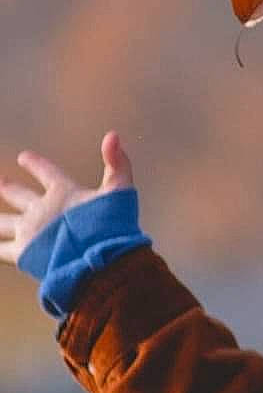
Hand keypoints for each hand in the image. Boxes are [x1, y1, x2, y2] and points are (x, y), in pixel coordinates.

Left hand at [0, 132, 133, 266]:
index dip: (34, 164)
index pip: (45, 172)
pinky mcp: (22, 253)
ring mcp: (29, 231)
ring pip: (2, 223)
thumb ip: (117, 163)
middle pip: (17, 195)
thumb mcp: (119, 190)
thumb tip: (113, 135)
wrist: (98, 257)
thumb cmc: (111, 225)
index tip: (23, 157)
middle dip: (7, 188)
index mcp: (62, 192)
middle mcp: (40, 209)